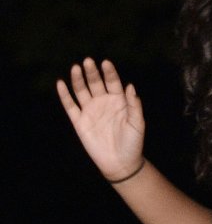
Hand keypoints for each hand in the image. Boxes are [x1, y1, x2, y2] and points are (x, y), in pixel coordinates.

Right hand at [56, 58, 145, 181]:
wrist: (120, 162)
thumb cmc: (133, 142)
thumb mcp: (137, 122)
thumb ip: (134, 105)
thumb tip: (130, 86)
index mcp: (119, 100)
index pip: (113, 82)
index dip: (109, 72)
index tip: (105, 62)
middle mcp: (103, 102)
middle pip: (96, 83)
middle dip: (92, 72)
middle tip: (88, 61)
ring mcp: (90, 111)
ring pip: (82, 91)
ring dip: (78, 80)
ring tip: (76, 68)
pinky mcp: (79, 122)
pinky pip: (70, 106)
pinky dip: (65, 95)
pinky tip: (61, 83)